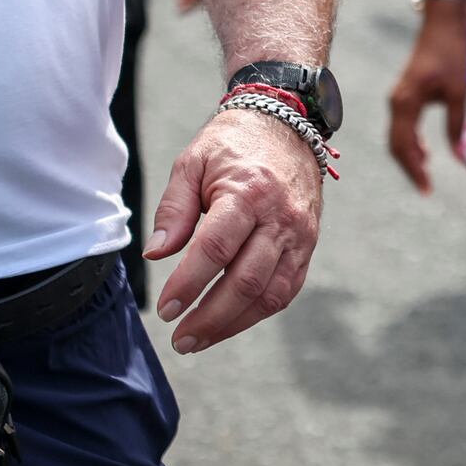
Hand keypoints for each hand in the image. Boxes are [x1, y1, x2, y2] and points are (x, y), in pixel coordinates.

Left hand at [146, 105, 324, 353]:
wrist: (287, 126)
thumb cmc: (233, 144)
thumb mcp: (192, 162)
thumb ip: (174, 209)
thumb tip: (156, 253)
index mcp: (248, 192)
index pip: (215, 249)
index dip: (188, 284)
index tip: (165, 309)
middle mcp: (280, 217)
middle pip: (246, 280)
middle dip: (210, 316)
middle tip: (179, 338)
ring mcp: (300, 234)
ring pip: (271, 293)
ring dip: (233, 323)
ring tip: (199, 339)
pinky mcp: (308, 244)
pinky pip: (287, 288)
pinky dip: (258, 311)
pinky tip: (231, 322)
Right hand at [389, 4, 465, 194]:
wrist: (444, 24)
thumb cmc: (454, 53)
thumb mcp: (460, 90)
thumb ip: (458, 124)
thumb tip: (459, 156)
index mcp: (406, 102)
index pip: (404, 146)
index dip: (414, 171)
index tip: (427, 190)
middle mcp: (396, 101)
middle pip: (395, 145)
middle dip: (410, 168)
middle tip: (427, 189)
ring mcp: (398, 97)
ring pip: (397, 137)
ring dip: (409, 157)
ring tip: (426, 174)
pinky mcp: (405, 95)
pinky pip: (402, 126)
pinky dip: (410, 143)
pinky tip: (424, 152)